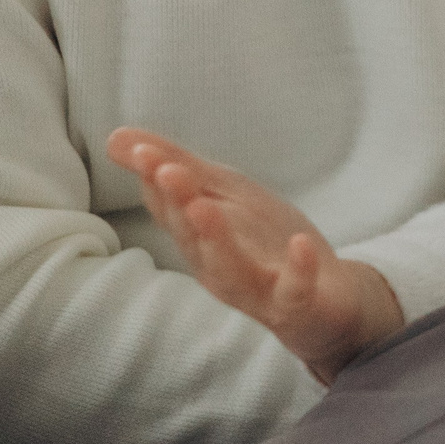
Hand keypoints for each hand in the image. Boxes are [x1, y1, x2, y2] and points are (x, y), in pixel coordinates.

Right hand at [105, 127, 403, 384]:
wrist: (330, 298)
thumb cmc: (267, 242)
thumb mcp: (228, 196)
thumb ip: (179, 169)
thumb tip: (115, 137)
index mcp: (199, 241)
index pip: (170, 209)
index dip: (154, 179)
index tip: (139, 147)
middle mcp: (218, 267)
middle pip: (192, 237)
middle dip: (178, 202)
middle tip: (164, 168)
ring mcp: (257, 290)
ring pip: (230, 269)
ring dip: (216, 238)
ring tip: (204, 206)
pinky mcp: (296, 306)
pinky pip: (293, 291)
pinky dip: (297, 270)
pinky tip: (300, 244)